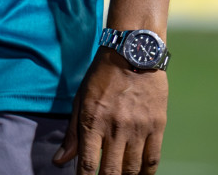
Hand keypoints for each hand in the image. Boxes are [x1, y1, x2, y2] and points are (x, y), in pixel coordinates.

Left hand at [53, 48, 167, 173]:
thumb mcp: (80, 100)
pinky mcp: (157, 126)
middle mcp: (115, 128)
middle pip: (111, 171)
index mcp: (93, 121)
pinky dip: (146, 173)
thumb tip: (59, 161)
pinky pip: (153, 159)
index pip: (87, 163)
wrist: (133, 54)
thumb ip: (72, 133)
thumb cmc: (102, 77)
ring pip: (132, 169)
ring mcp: (138, 129)